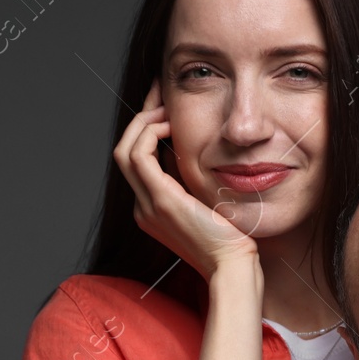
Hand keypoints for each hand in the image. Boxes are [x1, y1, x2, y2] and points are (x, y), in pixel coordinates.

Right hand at [112, 79, 257, 276]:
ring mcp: (148, 206)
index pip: (137, 161)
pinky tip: (170, 123)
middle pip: (124, 151)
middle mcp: (143, 208)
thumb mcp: (207, 204)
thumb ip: (194, 181)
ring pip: (125, 150)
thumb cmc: (232, 240)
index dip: (146, 129)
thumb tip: (192, 150)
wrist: (233, 267)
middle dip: (140, 117)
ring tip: (165, 107)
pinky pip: (139, 156)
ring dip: (143, 122)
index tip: (163, 104)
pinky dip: (150, 134)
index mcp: (152, 209)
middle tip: (159, 92)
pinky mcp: (161, 202)